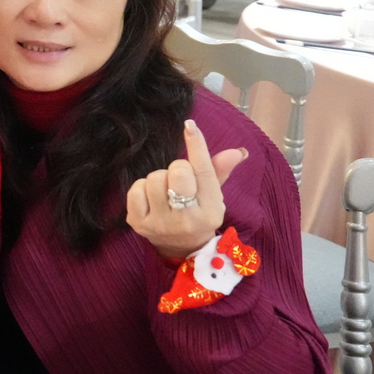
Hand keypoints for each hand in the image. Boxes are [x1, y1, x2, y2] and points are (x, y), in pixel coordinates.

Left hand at [126, 118, 247, 262]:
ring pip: (154, 177)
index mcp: (210, 210)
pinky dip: (142, 189)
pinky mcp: (138, 223)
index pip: (204, 172)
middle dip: (178, 168)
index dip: (197, 146)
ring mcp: (160, 223)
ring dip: (159, 179)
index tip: (189, 125)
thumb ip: (220, 171)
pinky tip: (151, 199)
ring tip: (166, 193)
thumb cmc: (198, 213)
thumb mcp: (214, 196)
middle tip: (180, 180)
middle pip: (177, 172)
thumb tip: (238, 151)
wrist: (180, 247)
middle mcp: (187, 219)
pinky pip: (135, 189)